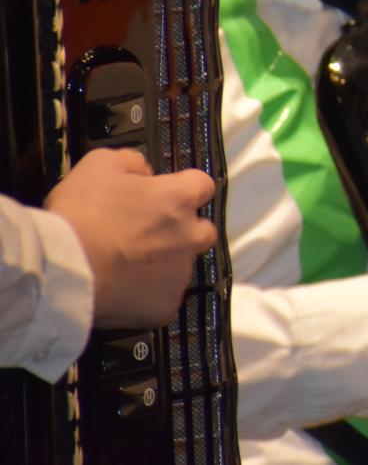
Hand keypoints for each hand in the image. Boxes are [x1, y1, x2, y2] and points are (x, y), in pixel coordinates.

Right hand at [45, 148, 216, 327]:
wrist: (63, 269)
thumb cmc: (80, 215)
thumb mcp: (99, 165)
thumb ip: (132, 163)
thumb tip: (144, 172)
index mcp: (178, 198)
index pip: (202, 186)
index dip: (183, 189)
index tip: (165, 196)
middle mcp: (190, 235)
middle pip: (202, 230)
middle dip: (183, 231)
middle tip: (147, 236)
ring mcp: (180, 273)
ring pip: (182, 266)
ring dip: (164, 265)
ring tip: (127, 267)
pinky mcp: (165, 307)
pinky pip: (164, 300)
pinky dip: (148, 297)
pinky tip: (124, 292)